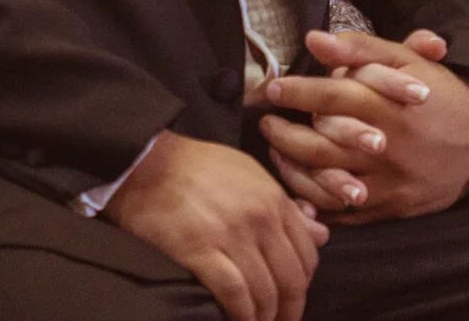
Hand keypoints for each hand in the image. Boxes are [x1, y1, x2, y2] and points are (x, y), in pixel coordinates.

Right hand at [103, 129, 328, 320]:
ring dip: (265, 318)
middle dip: (290, 310)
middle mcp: (260, 217)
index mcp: (274, 198)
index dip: (304, 285)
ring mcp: (232, 234)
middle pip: (291, 279)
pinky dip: (241, 314)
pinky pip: (234, 292)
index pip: (307, 254)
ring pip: (265, 291)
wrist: (147, 163)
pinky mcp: (200, 249)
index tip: (293, 300)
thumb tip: (321, 236)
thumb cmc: (198, 167)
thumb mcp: (251, 175)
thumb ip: (286, 207)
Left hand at [260, 29, 468, 223]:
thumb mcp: (406, 62)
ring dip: (293, 169)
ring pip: (327, 183)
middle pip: (321, 145)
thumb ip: (359, 49)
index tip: (273, 88)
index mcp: (390, 106)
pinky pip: (344, 211)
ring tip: (276, 152)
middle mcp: (387, 147)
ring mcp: (388, 182)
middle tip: (265, 123)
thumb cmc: (439, 95)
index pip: (333, 97)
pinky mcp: (392, 207)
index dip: (298, 92)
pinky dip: (317, 202)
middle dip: (285, 134)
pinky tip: (299, 187)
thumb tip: (314, 39)